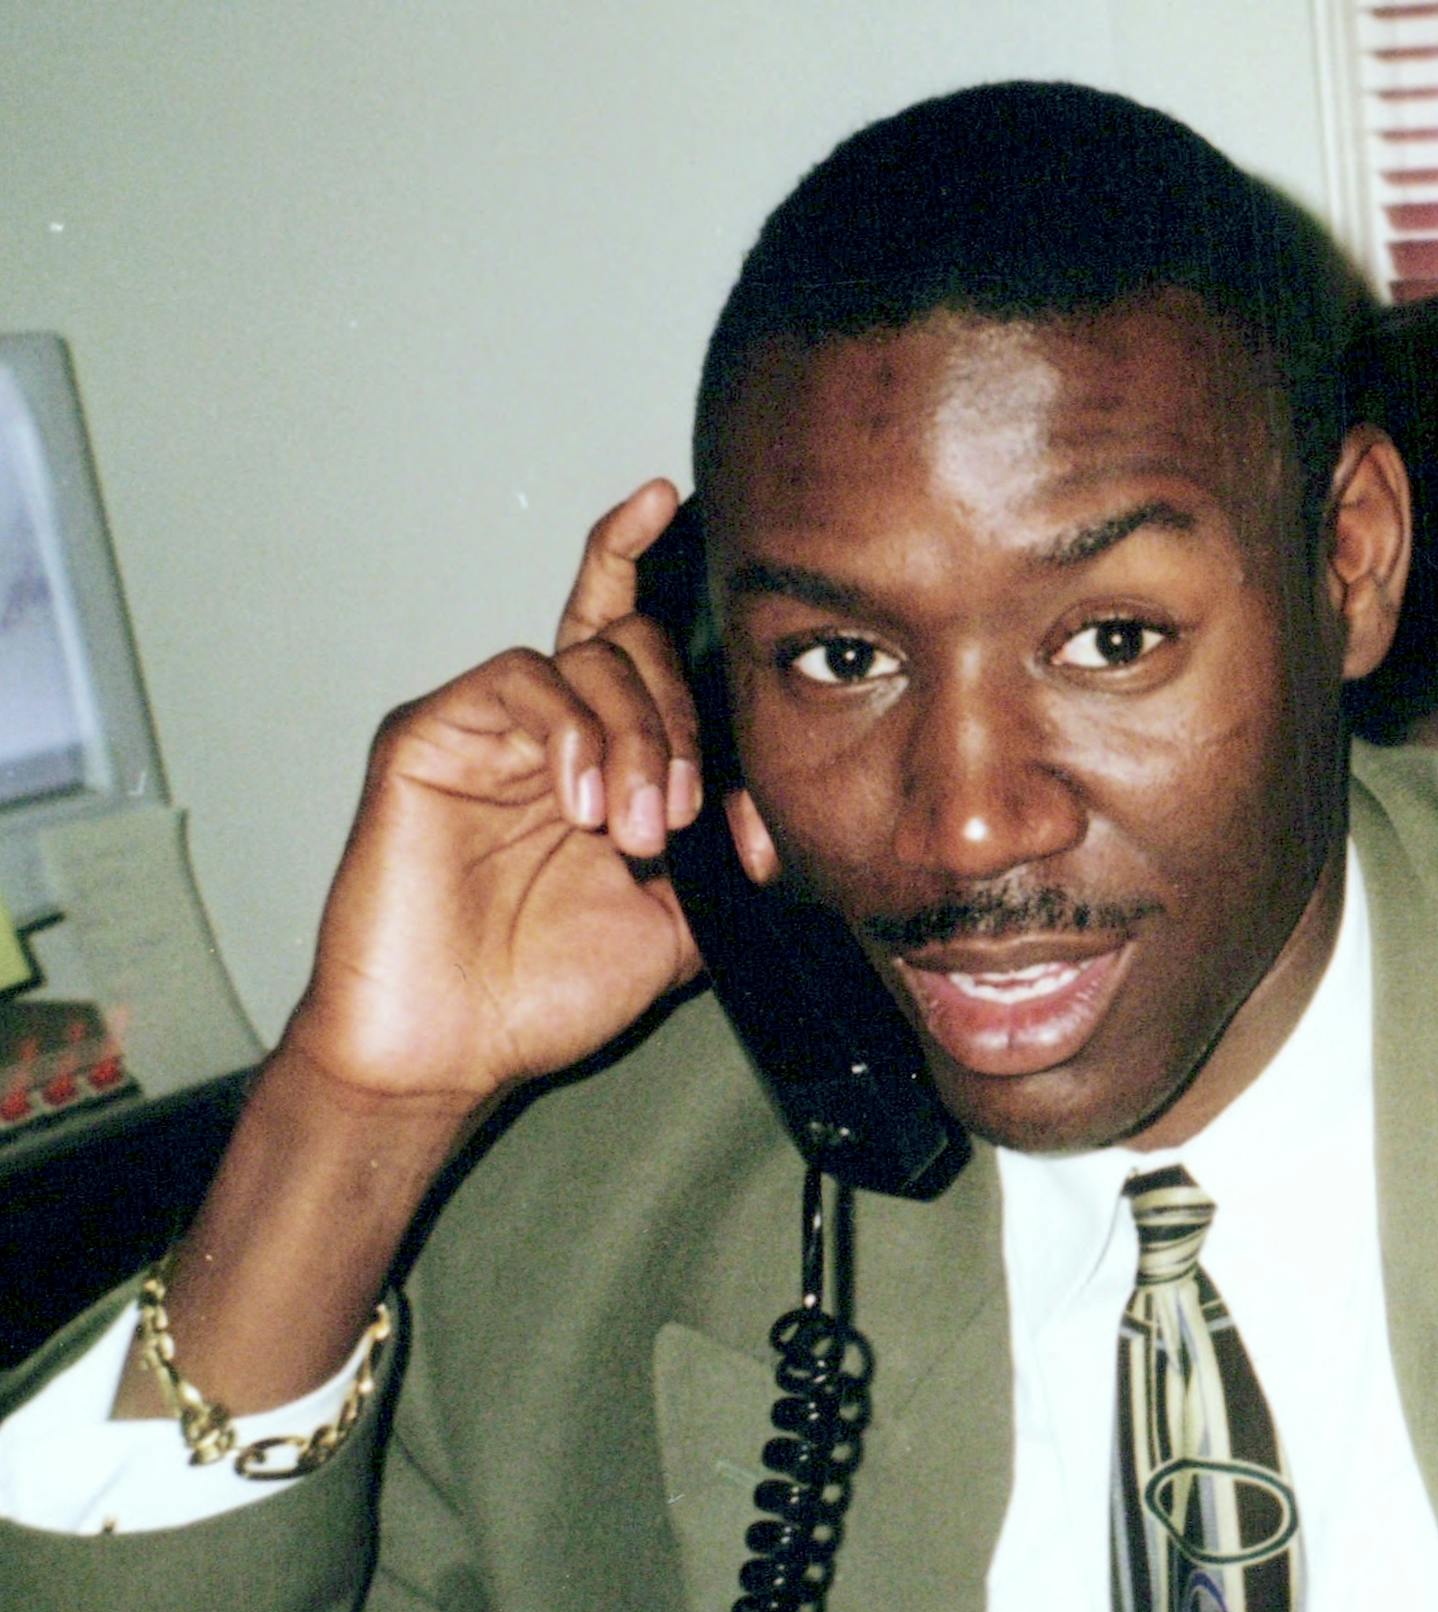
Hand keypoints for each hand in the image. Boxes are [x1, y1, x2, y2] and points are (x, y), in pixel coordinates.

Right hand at [279, 480, 707, 1113]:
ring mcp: (483, 725)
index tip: (677, 500)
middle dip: (681, 719)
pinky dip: (571, 733)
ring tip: (633, 832)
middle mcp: (541, 725)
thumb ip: (724, 860)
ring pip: (586, 656)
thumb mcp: (674, 926)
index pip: (622, 631)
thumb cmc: (544, 989)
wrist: (454, 1049)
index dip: (639, 557)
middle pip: (631, 641)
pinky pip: (521, 680)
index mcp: (596, 754)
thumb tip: (774, 812)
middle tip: (679, 817)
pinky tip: (579, 802)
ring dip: (635, 737)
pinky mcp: (426, 735)